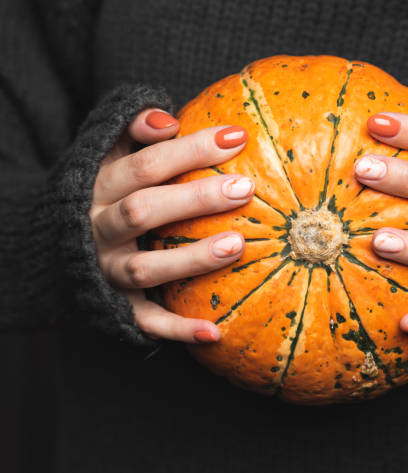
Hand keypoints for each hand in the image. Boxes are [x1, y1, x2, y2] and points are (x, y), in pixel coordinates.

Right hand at [89, 109, 252, 342]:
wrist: (54, 242)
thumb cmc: (104, 191)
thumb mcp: (107, 154)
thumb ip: (133, 130)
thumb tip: (169, 120)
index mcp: (99, 187)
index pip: (146, 164)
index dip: (190, 149)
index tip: (238, 137)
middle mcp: (98, 228)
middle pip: (144, 212)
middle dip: (194, 199)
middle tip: (244, 188)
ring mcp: (106, 269)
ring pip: (145, 268)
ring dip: (191, 258)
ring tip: (238, 245)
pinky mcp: (115, 303)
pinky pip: (144, 320)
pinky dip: (176, 329)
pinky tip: (215, 331)